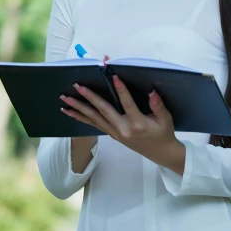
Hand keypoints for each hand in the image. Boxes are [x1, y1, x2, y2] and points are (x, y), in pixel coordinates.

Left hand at [60, 75, 179, 166]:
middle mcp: (123, 129)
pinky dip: (81, 118)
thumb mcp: (166, 120)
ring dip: (78, 108)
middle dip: (89, 97)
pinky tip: (70, 112)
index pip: (127, 104)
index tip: (113, 77)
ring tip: (65, 99)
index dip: (121, 90)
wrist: (160, 153)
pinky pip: (94, 124)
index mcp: (137, 124)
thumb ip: (158, 106)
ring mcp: (115, 133)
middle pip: (103, 111)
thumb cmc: (163, 133)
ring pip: (94, 118)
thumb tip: (152, 91)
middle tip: (78, 86)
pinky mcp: (112, 134)